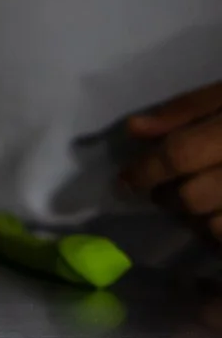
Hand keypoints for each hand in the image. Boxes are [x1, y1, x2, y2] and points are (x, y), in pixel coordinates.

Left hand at [122, 81, 221, 239]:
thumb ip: (189, 109)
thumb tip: (135, 130)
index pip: (180, 154)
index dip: (146, 170)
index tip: (126, 181)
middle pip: (193, 197)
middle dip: (169, 198)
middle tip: (166, 190)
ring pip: (217, 228)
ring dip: (200, 221)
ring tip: (205, 203)